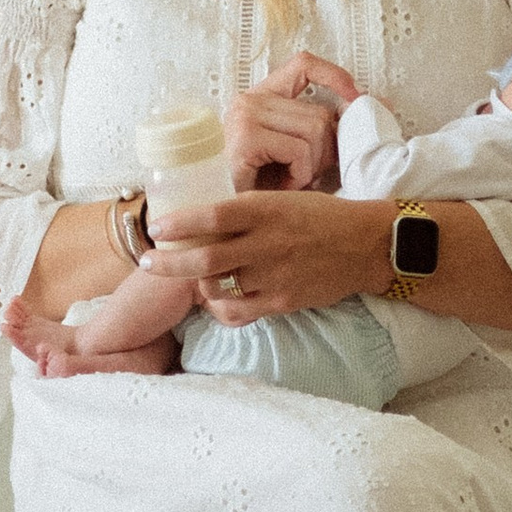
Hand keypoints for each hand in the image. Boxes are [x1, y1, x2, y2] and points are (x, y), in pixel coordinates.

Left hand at [145, 190, 387, 324]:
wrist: (364, 245)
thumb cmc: (319, 217)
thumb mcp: (282, 200)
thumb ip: (245, 210)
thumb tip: (202, 218)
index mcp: (266, 210)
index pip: (214, 215)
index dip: (180, 224)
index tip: (157, 228)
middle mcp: (267, 242)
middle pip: (205, 258)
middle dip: (169, 263)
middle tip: (147, 262)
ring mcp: (275, 275)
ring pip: (217, 287)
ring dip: (196, 286)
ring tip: (190, 280)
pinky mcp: (283, 301)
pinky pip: (238, 310)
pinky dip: (220, 307)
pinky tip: (216, 300)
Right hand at [223, 52, 359, 193]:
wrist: (225, 211)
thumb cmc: (260, 186)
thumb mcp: (293, 151)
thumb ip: (319, 129)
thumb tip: (364, 108)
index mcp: (262, 97)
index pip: (303, 65)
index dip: (334, 76)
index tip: (355, 97)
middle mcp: (251, 100)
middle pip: (320, 113)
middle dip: (325, 151)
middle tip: (307, 173)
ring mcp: (246, 116)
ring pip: (315, 130)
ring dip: (312, 166)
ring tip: (291, 181)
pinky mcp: (246, 137)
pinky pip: (299, 151)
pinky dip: (301, 174)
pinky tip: (283, 185)